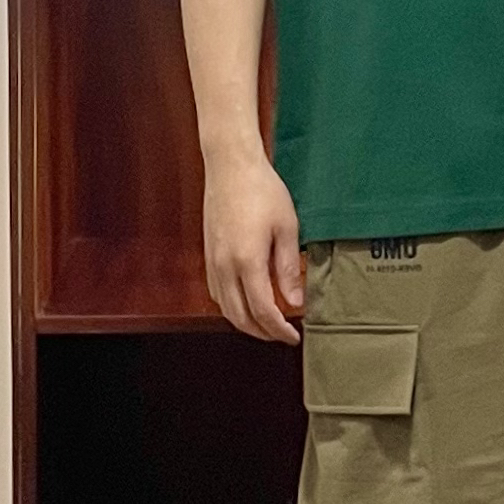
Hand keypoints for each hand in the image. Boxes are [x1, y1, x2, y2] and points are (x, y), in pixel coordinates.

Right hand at [203, 148, 302, 342]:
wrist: (230, 167)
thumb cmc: (262, 190)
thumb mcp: (287, 228)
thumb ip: (289, 268)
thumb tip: (295, 301)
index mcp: (247, 261)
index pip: (264, 311)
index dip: (279, 330)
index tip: (294, 336)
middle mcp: (225, 267)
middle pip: (240, 318)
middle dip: (262, 333)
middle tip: (282, 335)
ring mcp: (213, 262)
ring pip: (225, 309)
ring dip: (246, 322)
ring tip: (267, 323)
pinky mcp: (208, 256)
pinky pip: (217, 293)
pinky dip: (232, 306)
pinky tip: (246, 301)